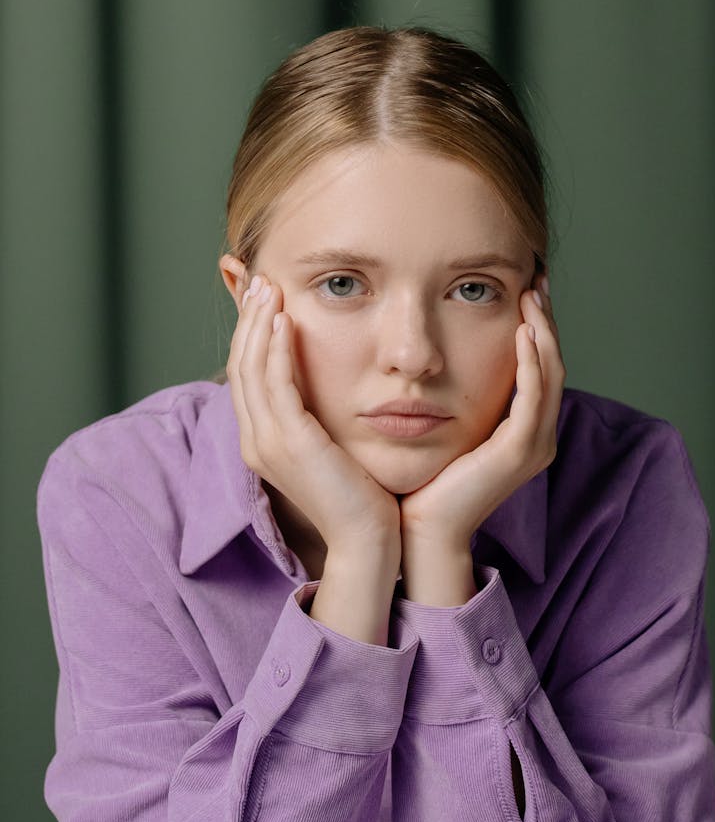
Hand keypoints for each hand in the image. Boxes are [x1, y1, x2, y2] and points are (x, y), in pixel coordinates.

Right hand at [226, 274, 400, 558]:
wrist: (368, 541)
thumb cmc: (360, 495)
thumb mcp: (330, 448)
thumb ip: (317, 416)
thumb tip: (324, 387)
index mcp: (261, 442)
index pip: (246, 376)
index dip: (250, 334)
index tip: (262, 299)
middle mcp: (255, 441)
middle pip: (240, 365)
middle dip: (248, 319)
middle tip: (260, 280)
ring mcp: (268, 443)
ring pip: (251, 369)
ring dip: (258, 323)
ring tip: (269, 287)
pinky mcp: (291, 443)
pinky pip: (276, 385)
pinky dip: (276, 348)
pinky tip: (286, 319)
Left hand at [398, 273, 564, 555]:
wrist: (420, 526)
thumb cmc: (425, 477)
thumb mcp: (446, 424)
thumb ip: (455, 394)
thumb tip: (436, 356)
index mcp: (523, 429)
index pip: (539, 366)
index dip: (537, 326)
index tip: (525, 287)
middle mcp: (537, 436)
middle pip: (551, 364)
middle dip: (546, 319)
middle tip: (535, 278)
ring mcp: (533, 445)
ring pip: (549, 375)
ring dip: (543, 332)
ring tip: (531, 294)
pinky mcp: (518, 453)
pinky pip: (533, 398)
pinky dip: (530, 363)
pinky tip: (522, 332)